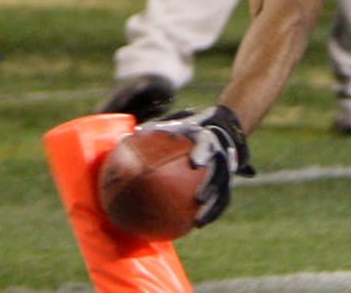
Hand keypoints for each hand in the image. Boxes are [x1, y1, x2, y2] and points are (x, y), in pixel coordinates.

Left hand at [138, 105, 254, 226]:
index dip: (203, 154)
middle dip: (211, 185)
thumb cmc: (191, 129)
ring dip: (213, 207)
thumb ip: (154, 131)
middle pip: (220, 172)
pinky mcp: (226, 182)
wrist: (221, 129)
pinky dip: (212, 213)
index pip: (208, 146)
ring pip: (223, 191)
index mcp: (208, 140)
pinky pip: (222, 200)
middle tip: (199, 198)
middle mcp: (220, 156)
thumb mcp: (176, 125)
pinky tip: (197, 225)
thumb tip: (124, 138)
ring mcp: (226, 170)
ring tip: (198, 222)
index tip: (195, 163)